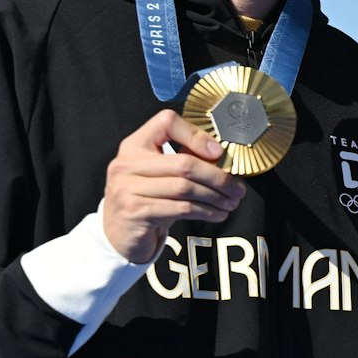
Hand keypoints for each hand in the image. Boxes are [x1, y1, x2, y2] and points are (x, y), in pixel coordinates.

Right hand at [102, 110, 245, 263]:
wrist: (120, 234)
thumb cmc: (147, 199)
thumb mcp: (160, 174)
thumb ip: (183, 160)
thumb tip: (222, 157)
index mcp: (134, 145)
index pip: (166, 122)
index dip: (196, 135)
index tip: (219, 152)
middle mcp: (126, 164)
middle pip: (184, 163)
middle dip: (218, 177)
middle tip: (238, 188)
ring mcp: (127, 188)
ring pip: (185, 188)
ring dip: (215, 197)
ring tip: (231, 202)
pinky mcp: (135, 212)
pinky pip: (181, 208)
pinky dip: (205, 211)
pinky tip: (217, 214)